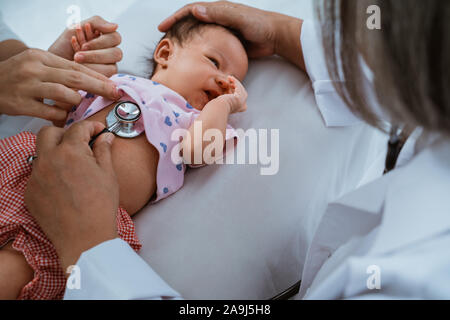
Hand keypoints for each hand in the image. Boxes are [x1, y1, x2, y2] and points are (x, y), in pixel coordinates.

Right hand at [0, 48, 119, 120]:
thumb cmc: (18, 76)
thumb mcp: (37, 65)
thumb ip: (61, 71)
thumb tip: (93, 81)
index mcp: (41, 57)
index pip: (76, 66)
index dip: (97, 76)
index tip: (113, 84)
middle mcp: (34, 69)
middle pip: (74, 78)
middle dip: (99, 87)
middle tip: (114, 94)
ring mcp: (27, 86)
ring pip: (63, 94)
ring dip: (76, 101)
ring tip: (76, 104)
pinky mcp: (21, 104)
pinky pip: (50, 112)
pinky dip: (61, 115)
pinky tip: (62, 116)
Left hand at [24, 121, 118, 271]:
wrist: (84, 237)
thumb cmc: (99, 206)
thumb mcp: (108, 174)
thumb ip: (104, 150)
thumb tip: (105, 137)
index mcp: (70, 152)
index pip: (78, 128)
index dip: (91, 126)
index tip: (99, 130)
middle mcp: (48, 160)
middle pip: (49, 133)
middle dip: (65, 133)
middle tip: (80, 142)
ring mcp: (35, 177)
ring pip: (40, 153)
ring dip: (55, 152)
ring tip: (72, 164)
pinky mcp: (30, 192)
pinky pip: (37, 174)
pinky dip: (49, 173)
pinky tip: (64, 185)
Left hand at [49, 16, 121, 76]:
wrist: (51, 65)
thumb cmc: (63, 47)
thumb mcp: (76, 28)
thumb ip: (96, 22)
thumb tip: (115, 26)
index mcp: (106, 39)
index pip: (115, 38)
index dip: (100, 42)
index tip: (84, 45)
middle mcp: (110, 53)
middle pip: (116, 54)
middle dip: (95, 55)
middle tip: (77, 56)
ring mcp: (109, 67)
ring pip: (112, 68)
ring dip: (92, 65)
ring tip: (76, 63)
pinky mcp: (104, 80)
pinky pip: (104, 79)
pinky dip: (90, 73)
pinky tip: (79, 69)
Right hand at [158, 1, 304, 68]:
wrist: (274, 37)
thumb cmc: (258, 24)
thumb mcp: (237, 17)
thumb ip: (217, 13)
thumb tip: (195, 11)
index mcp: (217, 10)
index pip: (190, 11)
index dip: (174, 18)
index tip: (162, 27)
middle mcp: (217, 19)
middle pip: (191, 23)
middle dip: (176, 30)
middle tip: (164, 41)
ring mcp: (221, 32)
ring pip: (199, 36)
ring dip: (186, 42)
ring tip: (174, 52)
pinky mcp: (227, 43)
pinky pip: (209, 47)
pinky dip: (199, 51)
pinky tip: (194, 60)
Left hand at [215, 76, 246, 113]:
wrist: (217, 109)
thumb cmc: (219, 106)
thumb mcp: (227, 101)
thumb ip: (230, 97)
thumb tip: (229, 91)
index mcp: (242, 108)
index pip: (242, 97)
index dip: (238, 90)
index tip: (232, 85)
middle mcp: (244, 106)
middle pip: (242, 92)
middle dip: (237, 85)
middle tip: (231, 80)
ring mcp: (242, 102)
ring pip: (240, 88)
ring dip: (235, 81)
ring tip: (229, 77)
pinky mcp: (239, 97)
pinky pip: (238, 86)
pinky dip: (234, 81)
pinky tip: (230, 78)